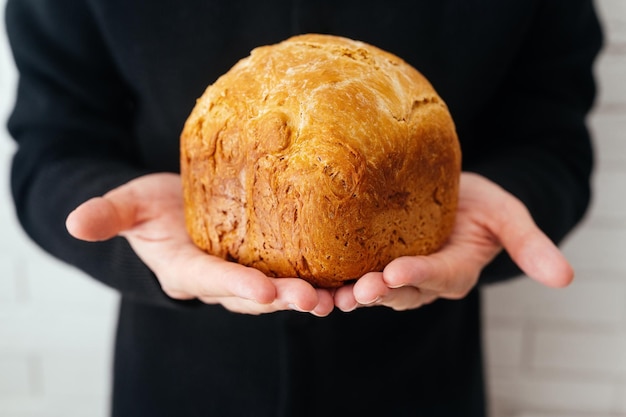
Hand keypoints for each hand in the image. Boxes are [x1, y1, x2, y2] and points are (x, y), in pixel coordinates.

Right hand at [65, 173, 334, 315]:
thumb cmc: (153, 211)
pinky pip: (299, 269)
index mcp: (190, 270)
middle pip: (257, 295)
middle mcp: (224, 279)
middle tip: (316, 300)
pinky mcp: (272, 258)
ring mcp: (250, 272)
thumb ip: (109, 214)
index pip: (213, 281)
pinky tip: (351, 271)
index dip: (236, 287)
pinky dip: (324, 274)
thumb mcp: (130, 207)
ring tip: (342, 296)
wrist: (178, 212)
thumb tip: (75, 222)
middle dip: (285, 300)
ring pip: (284, 288)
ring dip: (313, 294)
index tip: (263, 291)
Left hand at [333, 172, 573, 311]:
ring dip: (351, 294)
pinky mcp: (372, 261)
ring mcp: (396, 272)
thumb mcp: (508, 215)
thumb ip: (529, 244)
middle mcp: (422, 279)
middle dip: (380, 292)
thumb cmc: (480, 203)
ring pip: (373, 289)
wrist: (451, 194)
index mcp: (455, 270)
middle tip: (359, 292)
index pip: (439, 276)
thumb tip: (565, 278)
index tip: (398, 272)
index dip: (420, 276)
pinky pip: (353, 273)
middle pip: (400, 290)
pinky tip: (311, 277)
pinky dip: (334, 279)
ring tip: (330, 297)